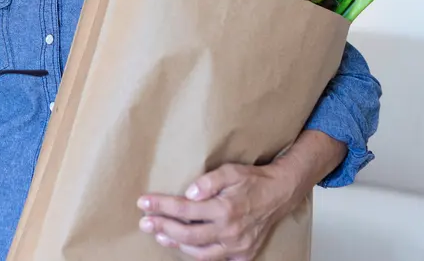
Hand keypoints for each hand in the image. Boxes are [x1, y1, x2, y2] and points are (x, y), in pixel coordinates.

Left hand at [137, 163, 302, 260]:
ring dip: (177, 244)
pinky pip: (215, 259)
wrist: (280, 193)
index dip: (161, 207)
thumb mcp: (231, 171)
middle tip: (144, 222)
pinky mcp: (243, 254)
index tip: (143, 203)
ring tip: (160, 234)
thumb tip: (188, 193)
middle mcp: (231, 231)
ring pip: (200, 253)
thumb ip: (209, 182)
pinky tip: (185, 245)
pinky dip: (198, 253)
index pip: (185, 210)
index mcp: (226, 209)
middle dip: (162, 228)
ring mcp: (238, 246)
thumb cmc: (253, 180)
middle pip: (187, 235)